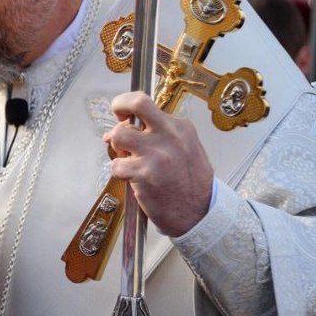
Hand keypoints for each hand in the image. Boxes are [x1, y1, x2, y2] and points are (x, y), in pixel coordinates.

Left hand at [104, 91, 213, 237]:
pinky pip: (117, 165)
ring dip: (117, 148)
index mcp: (180, 127)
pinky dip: (119, 172)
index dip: (128, 106)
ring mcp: (156, 154)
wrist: (199, 212)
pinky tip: (132, 178)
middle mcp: (169, 135)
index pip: (146, 103)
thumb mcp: (186, 148)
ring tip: (127, 159)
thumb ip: (159, 135)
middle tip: (116, 123)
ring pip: (118, 135)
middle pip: (136, 104)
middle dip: (118, 107)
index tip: (123, 115)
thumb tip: (124, 126)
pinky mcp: (144, 174)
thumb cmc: (189, 181)